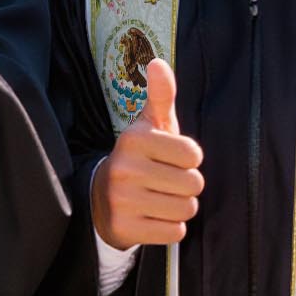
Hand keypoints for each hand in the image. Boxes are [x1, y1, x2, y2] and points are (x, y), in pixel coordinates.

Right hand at [91, 58, 203, 247]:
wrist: (100, 198)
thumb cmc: (139, 158)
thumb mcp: (149, 126)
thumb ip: (160, 96)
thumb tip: (158, 62)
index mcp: (134, 139)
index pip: (194, 155)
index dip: (189, 159)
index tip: (170, 159)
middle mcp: (125, 168)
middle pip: (194, 184)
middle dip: (186, 186)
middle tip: (165, 182)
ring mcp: (123, 200)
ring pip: (186, 209)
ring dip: (180, 207)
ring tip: (160, 199)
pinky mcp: (125, 228)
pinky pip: (174, 232)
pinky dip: (170, 227)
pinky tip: (153, 217)